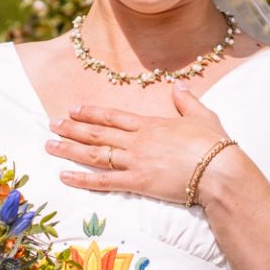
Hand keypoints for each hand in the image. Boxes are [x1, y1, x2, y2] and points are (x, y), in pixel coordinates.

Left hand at [46, 83, 234, 204]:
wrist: (220, 170)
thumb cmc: (214, 145)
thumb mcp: (203, 116)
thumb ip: (186, 101)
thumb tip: (179, 86)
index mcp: (150, 124)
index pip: (113, 116)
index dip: (91, 113)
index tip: (73, 110)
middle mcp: (137, 141)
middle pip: (97, 133)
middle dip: (72, 128)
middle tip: (51, 124)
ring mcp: (134, 162)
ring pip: (94, 154)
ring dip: (69, 149)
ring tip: (49, 145)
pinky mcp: (137, 183)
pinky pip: (103, 181)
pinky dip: (81, 179)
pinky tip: (64, 175)